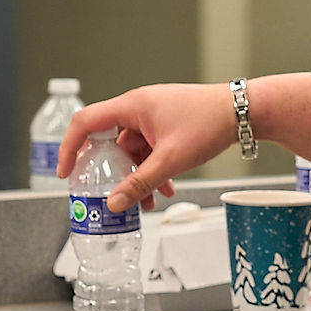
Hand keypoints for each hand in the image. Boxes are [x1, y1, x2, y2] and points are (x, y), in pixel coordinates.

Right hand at [57, 83, 234, 211]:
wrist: (244, 112)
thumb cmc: (209, 124)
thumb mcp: (170, 160)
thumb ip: (140, 184)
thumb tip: (114, 204)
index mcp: (132, 105)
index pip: (85, 122)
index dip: (69, 147)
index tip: (66, 172)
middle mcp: (139, 107)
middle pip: (110, 141)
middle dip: (112, 172)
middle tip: (107, 195)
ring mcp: (154, 115)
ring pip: (133, 150)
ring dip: (137, 176)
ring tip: (146, 204)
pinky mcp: (168, 124)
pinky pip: (150, 149)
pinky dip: (153, 168)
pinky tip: (165, 190)